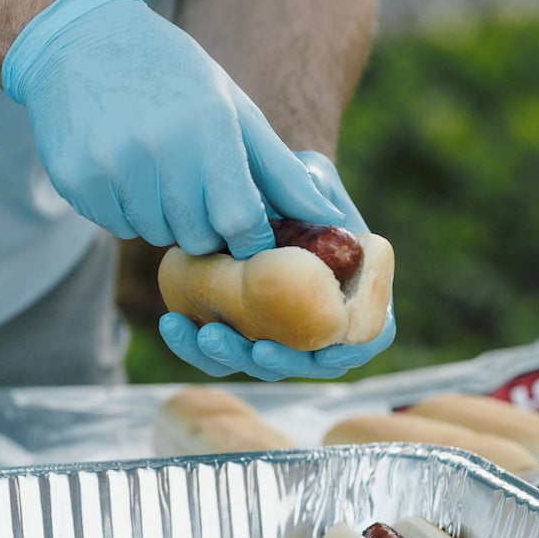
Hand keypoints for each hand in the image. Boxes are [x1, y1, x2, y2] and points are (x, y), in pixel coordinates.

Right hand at [1, 0, 341, 256]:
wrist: (80, 39)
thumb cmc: (174, 76)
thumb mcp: (234, 109)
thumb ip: (280, 172)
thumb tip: (332, 217)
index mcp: (210, 126)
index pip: (241, 222)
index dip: (248, 237)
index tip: (247, 233)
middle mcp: (160, 147)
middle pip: (197, 237)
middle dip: (202, 222)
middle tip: (191, 181)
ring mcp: (113, 164)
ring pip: (154, 234)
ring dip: (160, 214)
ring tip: (152, 164)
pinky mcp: (77, 178)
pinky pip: (115, 225)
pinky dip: (123, 207)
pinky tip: (119, 163)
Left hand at [159, 151, 395, 380]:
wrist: (252, 190)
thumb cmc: (292, 181)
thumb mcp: (311, 173)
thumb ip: (316, 190)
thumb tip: (323, 213)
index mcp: (357, 293)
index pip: (366, 337)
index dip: (348, 351)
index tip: (328, 351)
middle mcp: (320, 322)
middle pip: (308, 363)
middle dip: (282, 362)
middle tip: (258, 349)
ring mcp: (278, 333)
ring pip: (259, 364)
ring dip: (233, 358)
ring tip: (205, 336)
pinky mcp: (237, 333)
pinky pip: (219, 353)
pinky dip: (194, 346)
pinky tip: (173, 325)